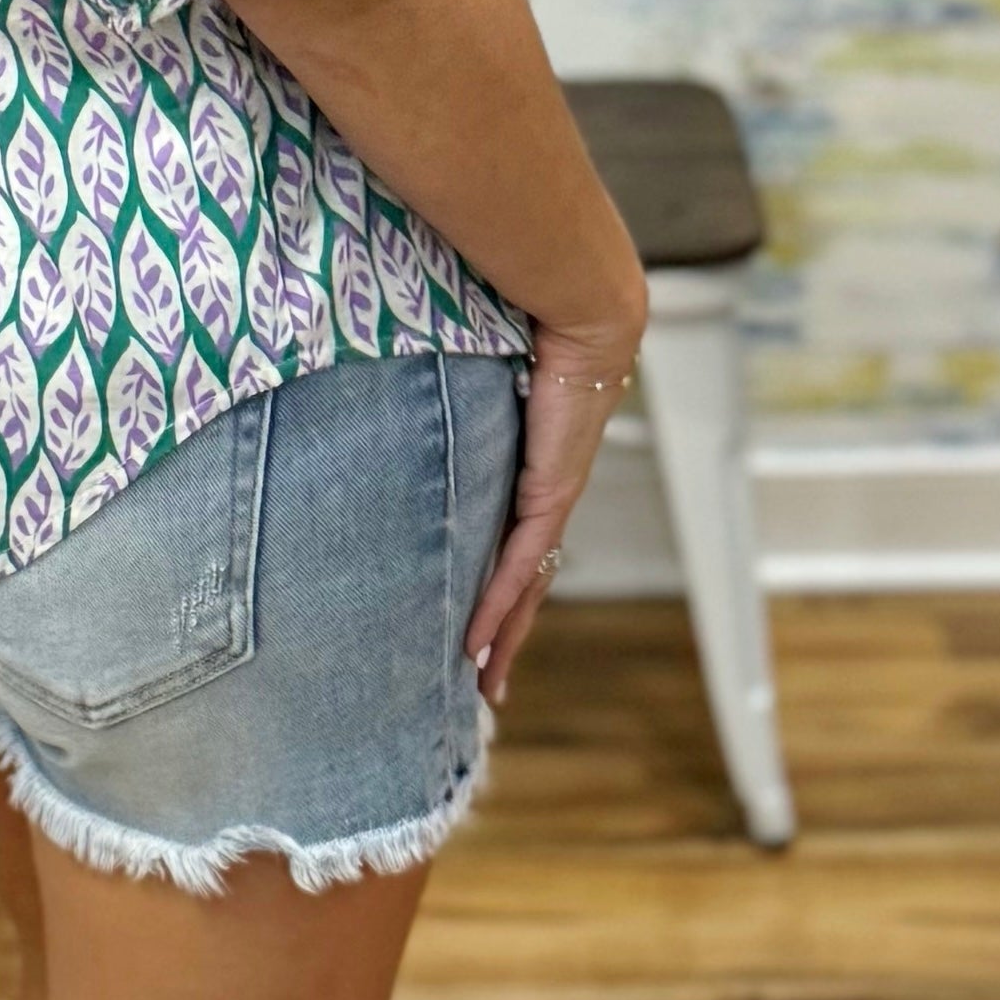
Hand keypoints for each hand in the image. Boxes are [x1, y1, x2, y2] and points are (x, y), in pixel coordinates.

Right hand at [463, 313, 644, 705]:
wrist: (585, 315)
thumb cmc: (535, 328)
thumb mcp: (486, 374)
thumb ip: (458, 387)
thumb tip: (414, 373)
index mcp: (538, 471)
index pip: (517, 543)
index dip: (502, 590)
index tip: (481, 626)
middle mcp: (550, 494)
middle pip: (527, 582)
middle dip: (507, 636)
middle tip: (485, 684)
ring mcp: (552, 498)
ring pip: (527, 588)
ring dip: (505, 638)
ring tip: (484, 684)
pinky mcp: (549, 494)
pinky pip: (519, 564)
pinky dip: (498, 606)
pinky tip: (478, 641)